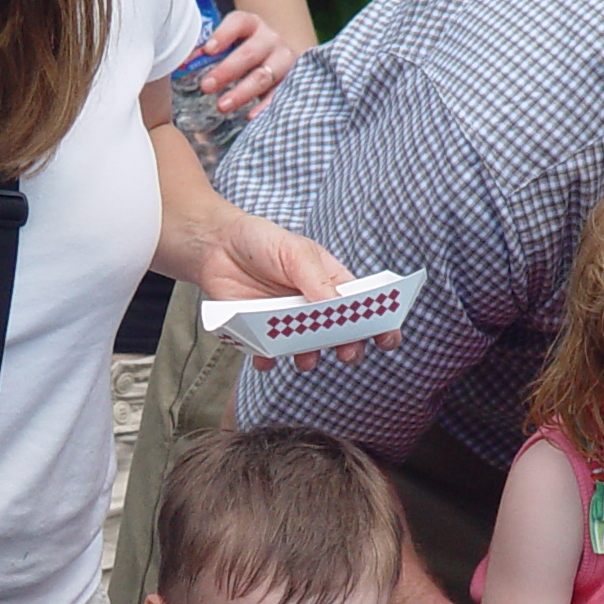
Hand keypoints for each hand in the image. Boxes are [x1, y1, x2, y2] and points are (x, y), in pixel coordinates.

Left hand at [190, 211, 397, 371]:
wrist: (216, 247)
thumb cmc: (262, 242)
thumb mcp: (296, 252)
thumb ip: (317, 280)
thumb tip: (338, 308)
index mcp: (331, 285)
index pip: (362, 308)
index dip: (379, 324)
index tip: (388, 338)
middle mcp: (313, 309)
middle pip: (340, 336)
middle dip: (349, 348)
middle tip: (346, 352)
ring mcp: (288, 324)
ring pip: (307, 351)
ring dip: (310, 358)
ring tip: (305, 357)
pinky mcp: (260, 334)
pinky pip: (268, 356)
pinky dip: (267, 361)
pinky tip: (264, 358)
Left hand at [193, 11, 296, 116]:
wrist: (278, 60)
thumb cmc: (244, 51)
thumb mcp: (228, 46)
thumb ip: (207, 52)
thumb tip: (180, 65)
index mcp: (251, 25)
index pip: (239, 22)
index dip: (223, 34)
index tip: (208, 50)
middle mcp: (270, 39)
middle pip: (249, 53)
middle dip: (226, 70)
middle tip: (206, 86)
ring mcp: (283, 60)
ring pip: (263, 76)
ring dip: (241, 92)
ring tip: (222, 106)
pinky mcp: (290, 80)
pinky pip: (278, 94)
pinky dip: (265, 106)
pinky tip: (250, 116)